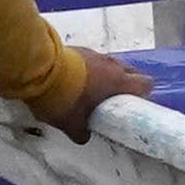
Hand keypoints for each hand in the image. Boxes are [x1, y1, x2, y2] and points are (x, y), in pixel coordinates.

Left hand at [36, 48, 151, 140]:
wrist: (39, 69)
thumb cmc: (63, 98)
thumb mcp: (71, 123)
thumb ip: (81, 132)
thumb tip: (83, 136)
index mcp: (117, 81)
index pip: (145, 84)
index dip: (143, 95)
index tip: (133, 105)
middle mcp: (111, 64)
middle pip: (130, 71)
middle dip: (126, 83)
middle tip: (113, 100)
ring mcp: (94, 53)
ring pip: (110, 64)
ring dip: (106, 75)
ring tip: (92, 90)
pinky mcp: (78, 48)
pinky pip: (92, 59)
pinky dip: (90, 69)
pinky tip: (76, 80)